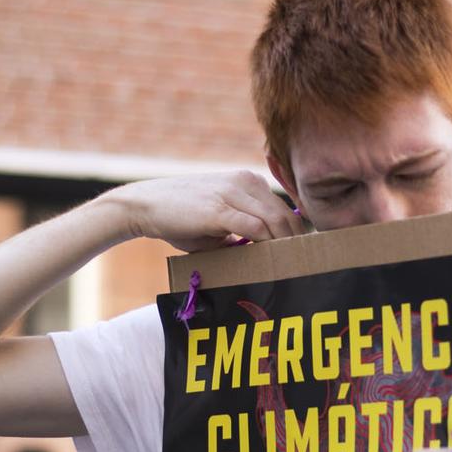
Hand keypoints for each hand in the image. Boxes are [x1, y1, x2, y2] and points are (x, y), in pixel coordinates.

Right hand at [106, 172, 304, 251]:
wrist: (145, 205)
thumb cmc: (181, 218)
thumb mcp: (219, 223)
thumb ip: (243, 233)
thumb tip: (265, 255)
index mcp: (249, 183)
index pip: (286, 208)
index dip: (299, 234)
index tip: (306, 256)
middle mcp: (245, 182)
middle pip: (287, 215)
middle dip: (299, 243)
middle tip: (306, 268)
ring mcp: (233, 194)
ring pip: (276, 220)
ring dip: (286, 247)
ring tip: (292, 269)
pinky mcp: (219, 209)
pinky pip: (254, 227)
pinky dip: (267, 244)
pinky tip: (271, 261)